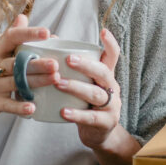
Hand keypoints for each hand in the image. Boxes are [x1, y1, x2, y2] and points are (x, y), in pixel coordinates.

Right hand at [0, 14, 58, 125]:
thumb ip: (11, 36)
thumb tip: (23, 16)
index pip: (11, 38)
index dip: (29, 33)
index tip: (47, 32)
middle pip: (16, 63)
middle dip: (36, 63)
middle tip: (55, 63)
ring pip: (16, 82)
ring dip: (36, 81)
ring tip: (54, 79)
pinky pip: (7, 105)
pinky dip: (19, 107)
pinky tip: (33, 107)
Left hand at [57, 27, 121, 147]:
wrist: (98, 134)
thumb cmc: (86, 103)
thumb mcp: (86, 84)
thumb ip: (74, 67)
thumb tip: (52, 39)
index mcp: (107, 75)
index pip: (113, 56)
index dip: (110, 43)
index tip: (103, 31)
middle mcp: (112, 87)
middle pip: (103, 72)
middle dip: (86, 65)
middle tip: (68, 60)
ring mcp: (111, 106)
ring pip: (96, 94)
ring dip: (76, 87)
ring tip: (59, 83)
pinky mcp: (105, 123)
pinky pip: (91, 117)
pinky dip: (77, 114)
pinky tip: (63, 111)